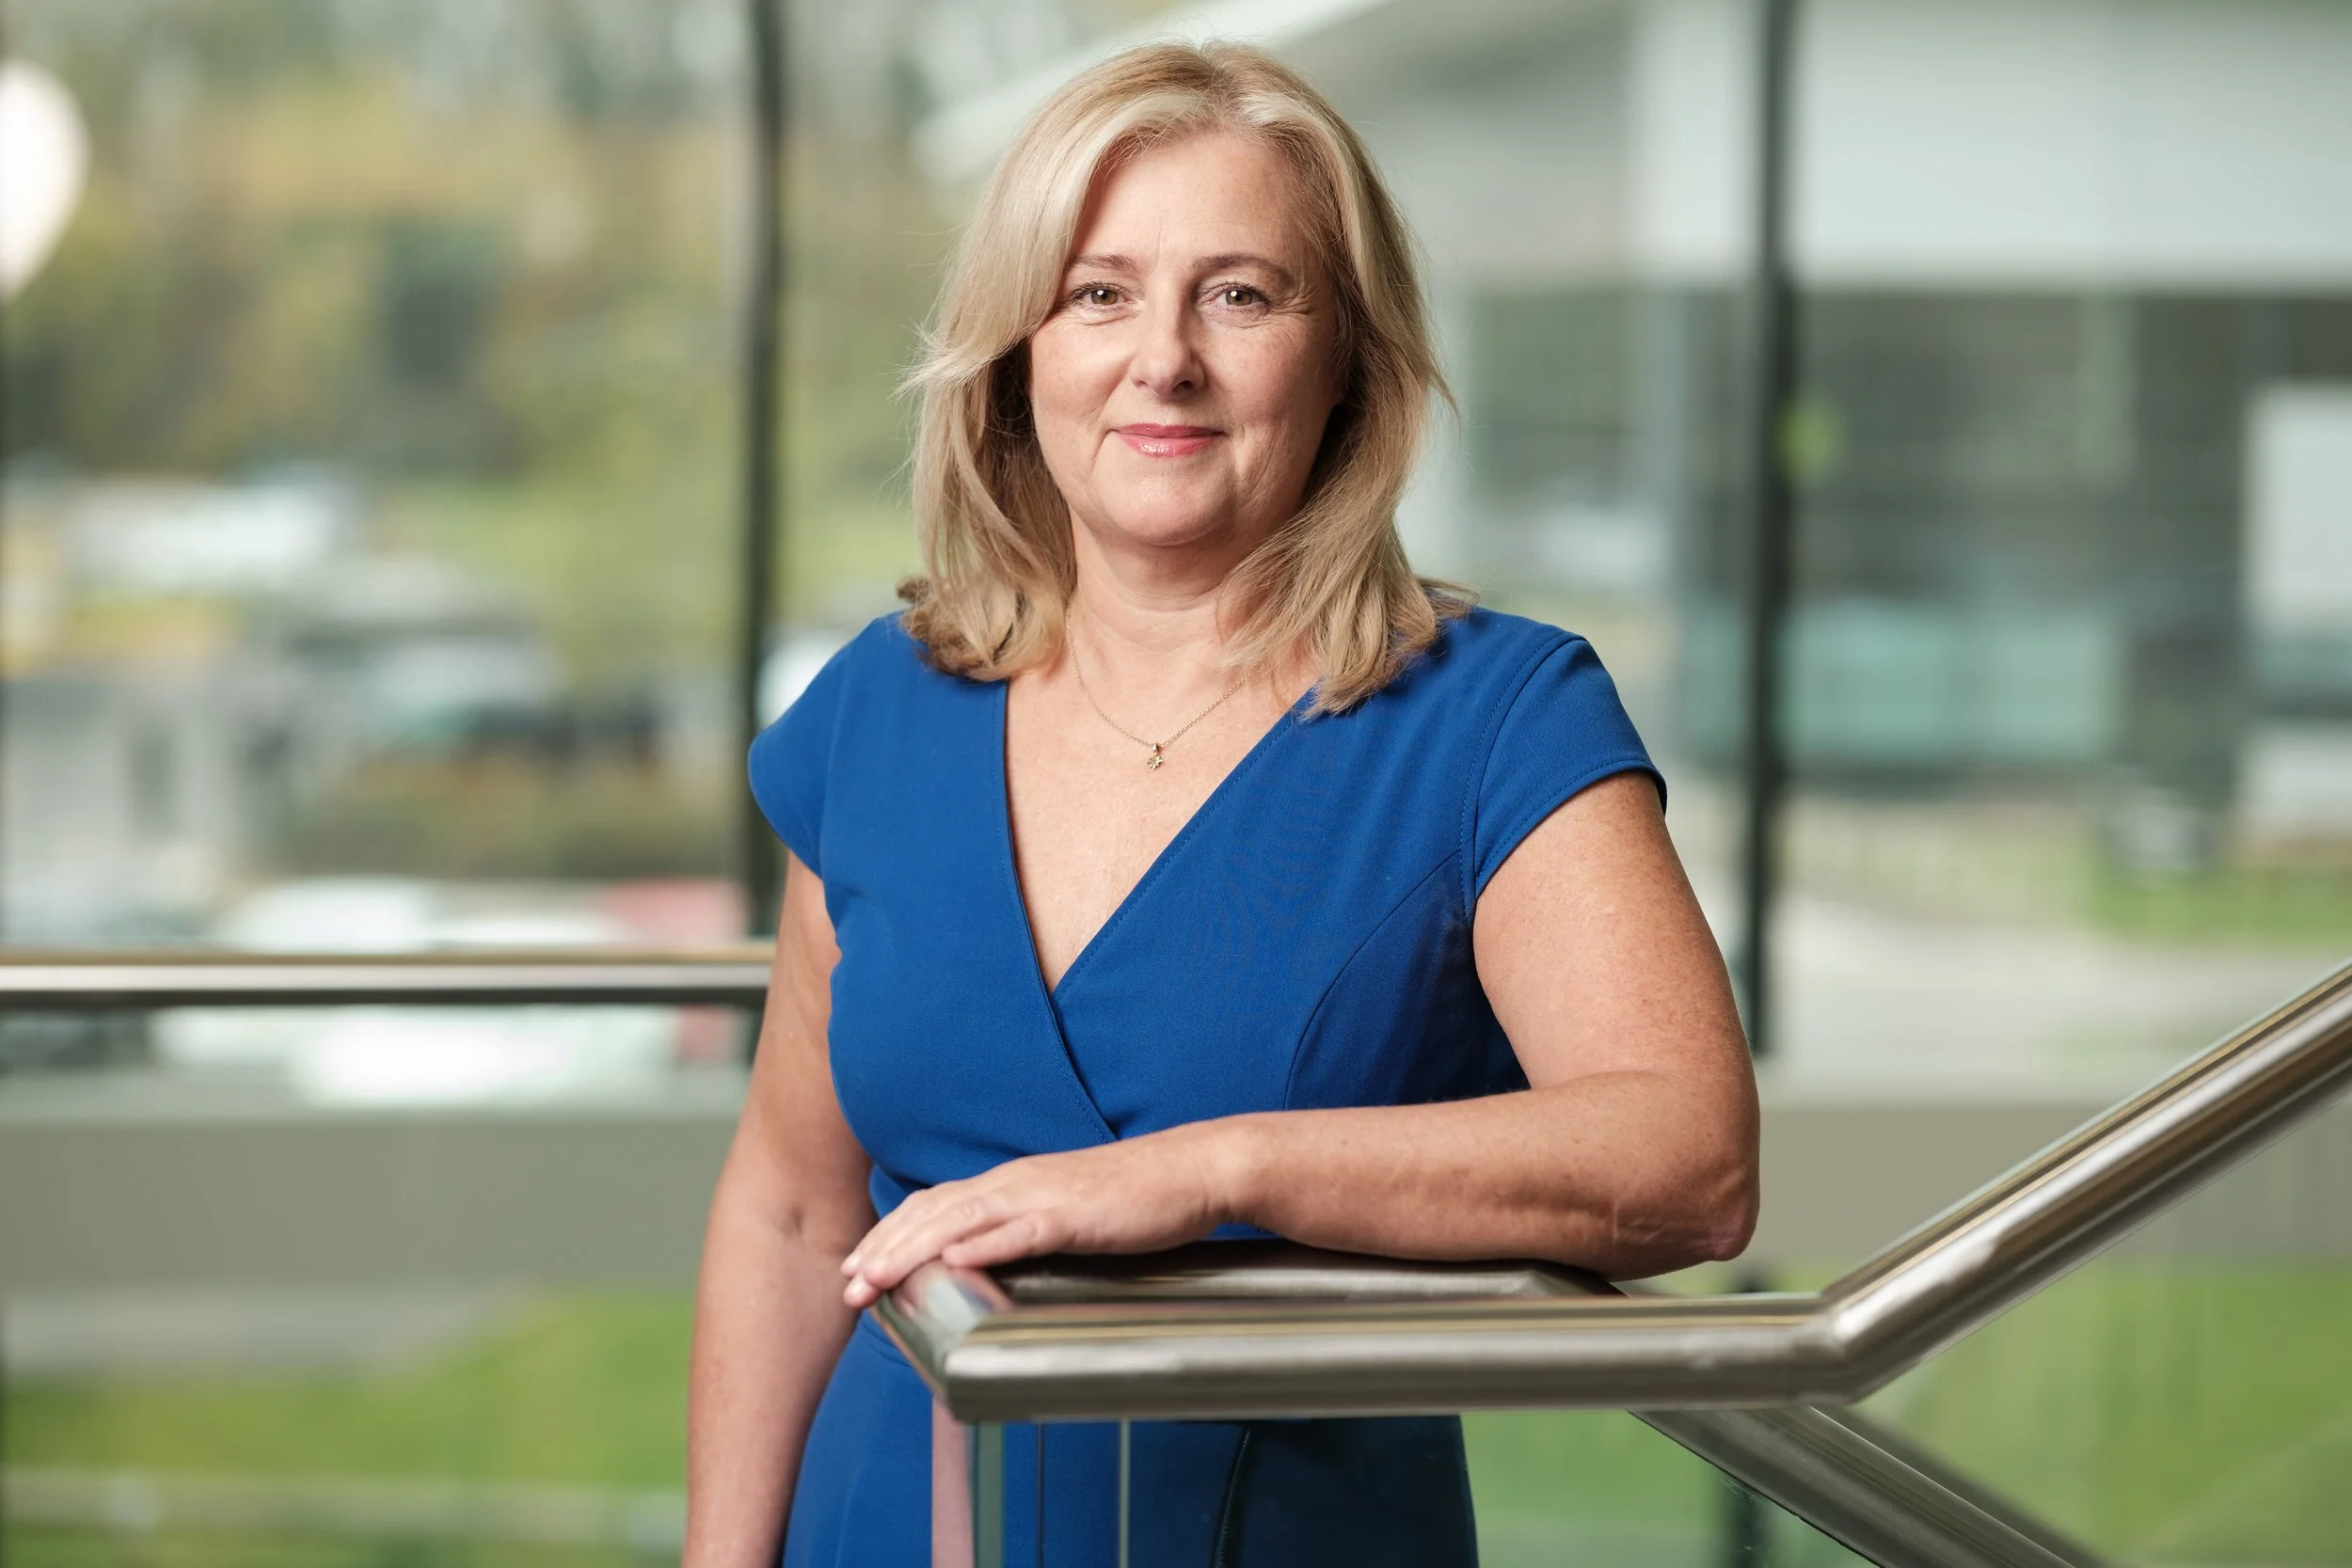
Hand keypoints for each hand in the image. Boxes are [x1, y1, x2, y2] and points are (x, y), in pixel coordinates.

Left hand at [839, 1121, 1250, 1307]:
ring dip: (912, 1250)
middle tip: (847, 1284)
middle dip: (884, 1248)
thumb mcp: (1065, 1212)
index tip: (856, 1265)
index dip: (890, 1234)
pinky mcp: (1074, 1216)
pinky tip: (954, 1261)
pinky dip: (983, 1245)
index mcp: (1013, 1183)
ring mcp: (1043, 1196)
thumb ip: (1024, 1229)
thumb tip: (985, 1260)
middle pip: (933, 1212)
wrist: (1192, 1171)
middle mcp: (1017, 1183)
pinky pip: (1020, 1231)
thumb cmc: (1134, 1197)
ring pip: (961, 1221)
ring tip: (876, 1278)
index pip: (935, 1204)